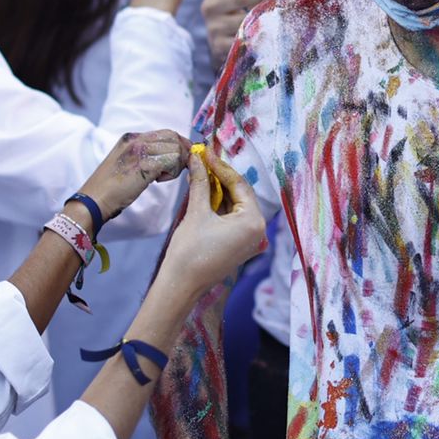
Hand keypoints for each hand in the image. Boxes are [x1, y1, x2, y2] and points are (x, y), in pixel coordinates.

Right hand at [81, 129, 189, 221]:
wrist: (94, 200)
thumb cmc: (110, 188)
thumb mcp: (127, 163)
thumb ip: (144, 155)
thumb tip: (169, 157)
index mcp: (132, 138)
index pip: (166, 133)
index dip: (180, 144)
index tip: (184, 158)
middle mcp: (136, 140)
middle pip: (173, 137)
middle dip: (181, 154)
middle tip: (174, 171)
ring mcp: (140, 150)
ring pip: (176, 149)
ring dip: (176, 166)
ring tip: (161, 177)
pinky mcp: (145, 164)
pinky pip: (172, 161)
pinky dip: (171, 173)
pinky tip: (158, 181)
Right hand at [156, 146, 265, 297]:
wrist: (180, 286)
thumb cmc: (189, 252)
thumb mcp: (196, 212)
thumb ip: (200, 183)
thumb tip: (197, 159)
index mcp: (254, 222)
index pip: (239, 185)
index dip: (220, 166)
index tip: (205, 152)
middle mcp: (258, 231)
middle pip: (239, 194)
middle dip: (220, 177)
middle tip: (202, 159)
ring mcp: (250, 240)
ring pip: (235, 206)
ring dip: (219, 190)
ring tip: (201, 172)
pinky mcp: (240, 246)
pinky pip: (233, 219)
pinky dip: (220, 206)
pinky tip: (205, 192)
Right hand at [203, 0, 292, 64]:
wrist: (223, 47)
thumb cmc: (238, 10)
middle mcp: (209, 6)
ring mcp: (214, 28)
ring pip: (247, 18)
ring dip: (271, 13)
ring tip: (290, 10)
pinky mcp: (221, 48)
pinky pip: (248, 39)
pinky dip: (264, 34)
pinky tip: (279, 30)